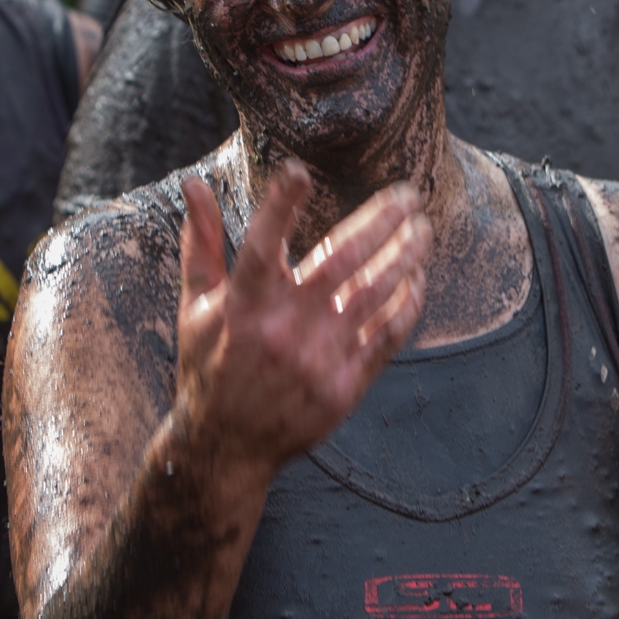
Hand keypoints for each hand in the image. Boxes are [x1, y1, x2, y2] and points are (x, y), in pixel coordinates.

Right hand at [174, 163, 430, 486]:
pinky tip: (417, 279)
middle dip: (380, 220)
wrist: (225, 447)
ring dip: (405, 256)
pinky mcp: (343, 387)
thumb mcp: (195, 305)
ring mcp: (317, 359)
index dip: (279, 206)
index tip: (299, 172)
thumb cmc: (208, 365)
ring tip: (424, 229)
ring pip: (374, 293)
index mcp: (242, 304)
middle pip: (340, 260)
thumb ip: (200, 242)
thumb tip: (194, 183)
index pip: (261, 244)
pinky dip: (405, 304)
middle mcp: (282, 328)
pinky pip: (386, 336)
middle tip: (407, 193)